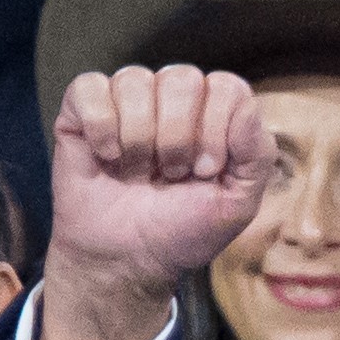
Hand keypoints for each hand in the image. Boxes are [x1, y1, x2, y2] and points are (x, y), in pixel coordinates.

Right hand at [39, 64, 270, 339]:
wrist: (127, 261)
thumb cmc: (182, 230)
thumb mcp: (236, 205)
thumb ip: (256, 156)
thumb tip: (246, 108)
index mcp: (214, 112)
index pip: (227, 87)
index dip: (217, 129)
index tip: (206, 172)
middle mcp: (172, 97)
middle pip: (182, 78)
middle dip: (178, 137)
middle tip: (171, 175)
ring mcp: (127, 99)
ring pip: (134, 80)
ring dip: (138, 139)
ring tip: (137, 172)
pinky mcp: (83, 109)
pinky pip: (90, 87)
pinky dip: (100, 127)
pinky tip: (107, 158)